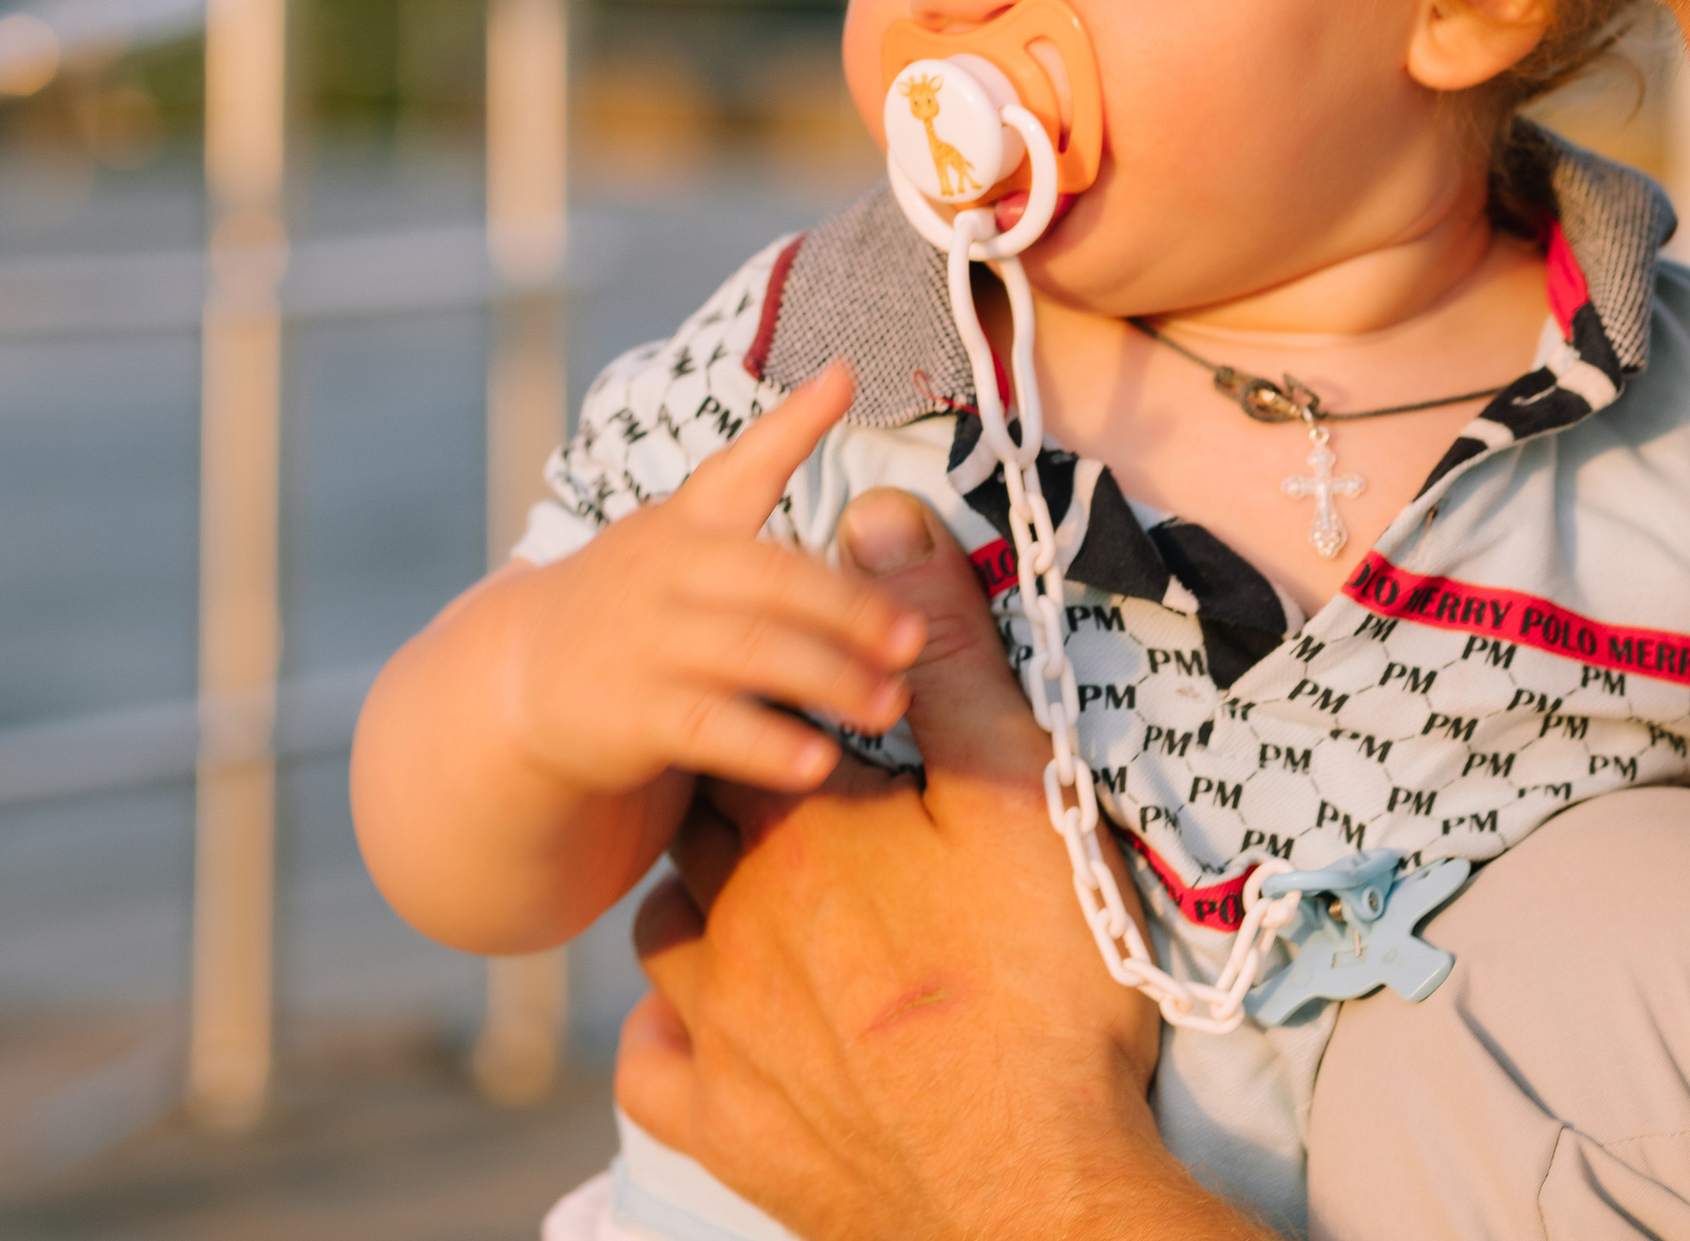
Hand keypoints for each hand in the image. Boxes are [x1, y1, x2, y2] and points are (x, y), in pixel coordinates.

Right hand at [507, 365, 924, 795]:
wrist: (519, 681)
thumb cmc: (641, 598)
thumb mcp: (688, 528)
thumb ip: (762, 471)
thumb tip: (844, 374)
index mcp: (688, 520)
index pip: (743, 463)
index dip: (795, 422)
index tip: (846, 375)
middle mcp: (664, 569)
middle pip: (772, 579)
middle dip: (850, 608)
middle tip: (913, 639)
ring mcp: (642, 639)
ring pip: (752, 652)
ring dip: (830, 679)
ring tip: (890, 703)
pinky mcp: (626, 712)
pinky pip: (709, 728)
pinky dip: (767, 745)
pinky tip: (819, 762)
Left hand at [615, 490, 1255, 1240]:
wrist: (1034, 1192)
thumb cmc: (1040, 987)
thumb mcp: (1014, 792)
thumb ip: (938, 651)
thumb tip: (875, 516)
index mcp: (805, 827)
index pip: (755, 727)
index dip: (788, 714)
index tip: (828, 723)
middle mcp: (735, 918)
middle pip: (704, 822)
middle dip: (746, 799)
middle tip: (816, 811)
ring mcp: (720, 1032)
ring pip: (665, 930)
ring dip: (703, 903)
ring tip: (770, 900)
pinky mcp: (722, 1130)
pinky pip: (648, 1062)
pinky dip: (666, 1031)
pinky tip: (709, 1017)